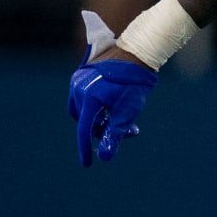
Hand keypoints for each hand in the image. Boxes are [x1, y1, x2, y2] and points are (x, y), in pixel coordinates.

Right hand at [68, 11, 156, 166]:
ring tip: (123, 119)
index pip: (84, 130)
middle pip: (86, 120)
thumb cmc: (135, 83)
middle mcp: (78, 88)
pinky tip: (114, 106)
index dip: (85, 148)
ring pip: (85, 110)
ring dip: (101, 119)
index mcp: (89, 98)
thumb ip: (115, 134)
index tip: (88, 164)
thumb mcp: (128, 112)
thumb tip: (104, 157)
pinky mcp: (82, 75)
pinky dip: (98, 107)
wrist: (138, 53)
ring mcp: (78, 80)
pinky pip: (85, 98)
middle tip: (128, 131)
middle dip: (104, 129)